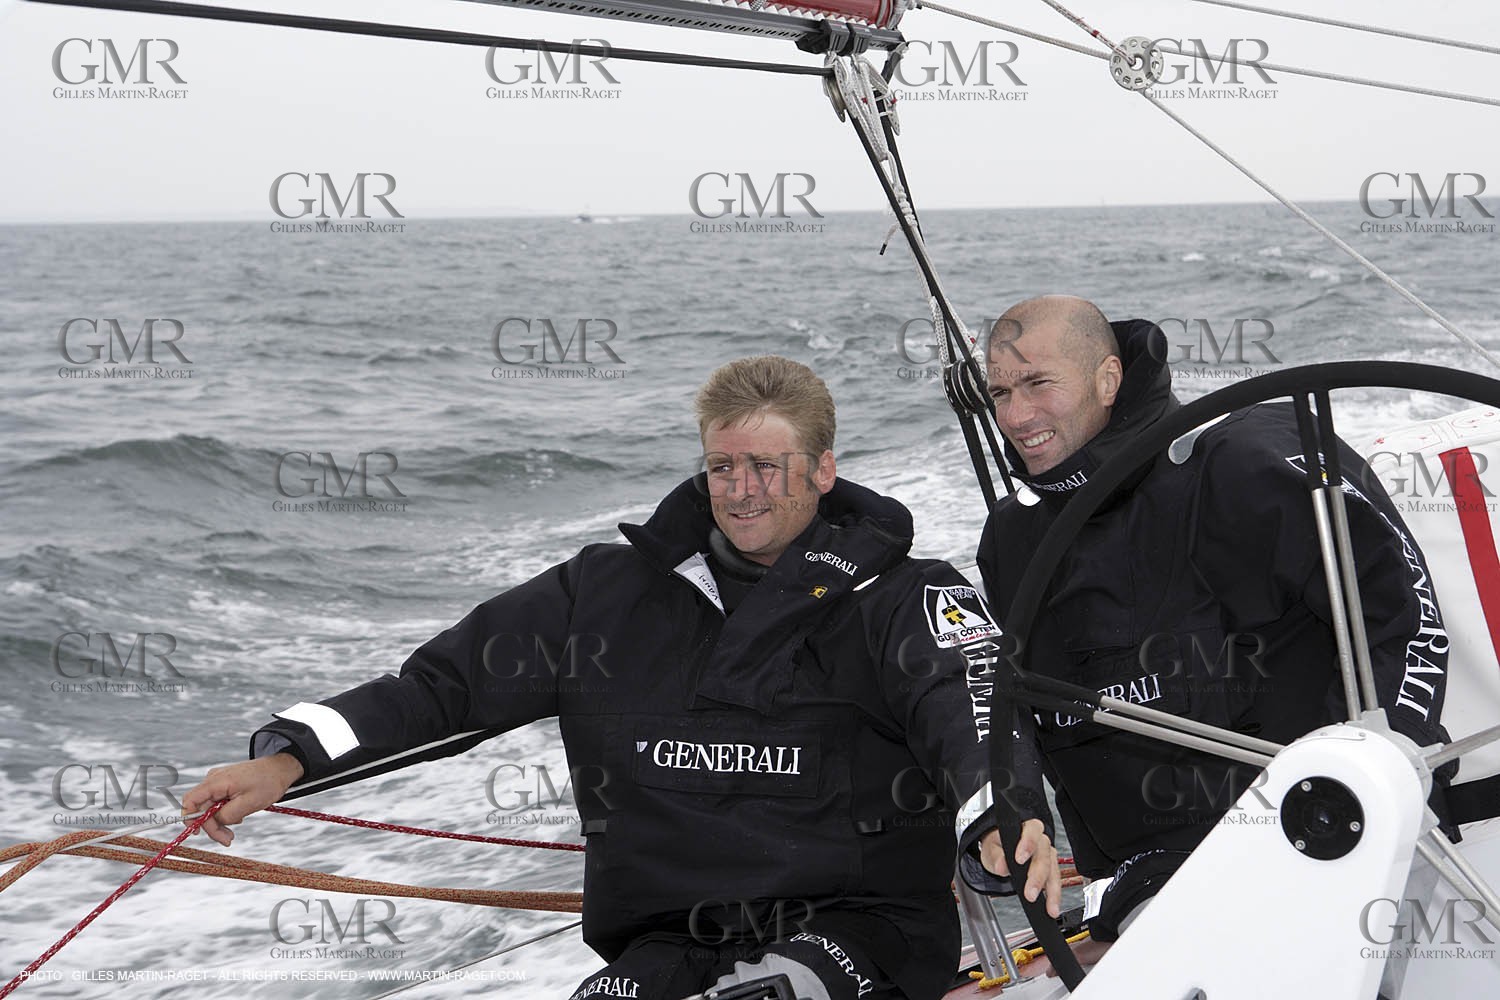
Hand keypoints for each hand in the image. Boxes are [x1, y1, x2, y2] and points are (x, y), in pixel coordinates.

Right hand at [180, 753, 303, 846]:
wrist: (280, 769)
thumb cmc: (268, 782)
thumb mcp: (249, 803)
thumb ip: (227, 815)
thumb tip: (213, 823)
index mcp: (217, 781)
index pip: (191, 800)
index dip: (189, 819)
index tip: (197, 834)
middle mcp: (213, 780)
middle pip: (201, 808)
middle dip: (212, 826)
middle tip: (227, 839)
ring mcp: (218, 782)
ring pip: (209, 808)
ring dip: (219, 822)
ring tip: (233, 831)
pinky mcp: (224, 786)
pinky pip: (217, 803)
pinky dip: (224, 814)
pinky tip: (237, 818)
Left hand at [979, 818, 1061, 917]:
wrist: (1001, 852)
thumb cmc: (998, 845)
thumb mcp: (991, 848)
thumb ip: (995, 856)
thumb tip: (1001, 866)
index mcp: (1025, 828)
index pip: (1031, 830)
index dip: (1027, 844)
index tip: (1019, 860)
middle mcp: (1040, 839)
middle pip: (1043, 855)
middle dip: (1037, 876)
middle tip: (1030, 893)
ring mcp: (1047, 854)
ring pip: (1053, 870)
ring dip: (1052, 890)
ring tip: (1049, 907)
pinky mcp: (1051, 868)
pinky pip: (1055, 880)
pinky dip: (1054, 895)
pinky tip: (1052, 907)